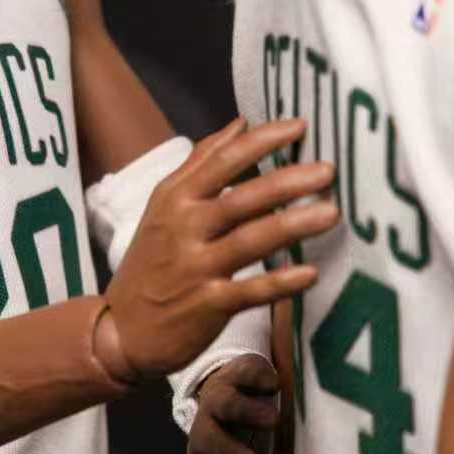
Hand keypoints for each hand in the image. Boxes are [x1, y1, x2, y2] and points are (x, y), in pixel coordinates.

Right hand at [101, 119, 336, 379]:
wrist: (122, 329)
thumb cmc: (152, 262)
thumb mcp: (164, 206)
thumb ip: (201, 163)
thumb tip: (241, 123)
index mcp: (176, 199)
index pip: (222, 161)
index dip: (263, 141)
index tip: (300, 126)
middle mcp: (184, 228)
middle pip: (242, 198)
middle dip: (287, 181)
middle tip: (329, 170)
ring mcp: (196, 268)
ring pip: (250, 240)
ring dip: (293, 226)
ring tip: (331, 213)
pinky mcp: (208, 306)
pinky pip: (250, 291)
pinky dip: (280, 282)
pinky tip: (310, 273)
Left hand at [185, 356, 290, 453]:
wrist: (234, 403)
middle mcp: (206, 435)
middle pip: (207, 444)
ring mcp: (220, 402)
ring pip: (223, 406)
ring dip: (244, 412)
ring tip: (274, 417)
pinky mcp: (240, 375)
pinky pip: (243, 373)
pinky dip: (257, 378)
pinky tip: (274, 384)